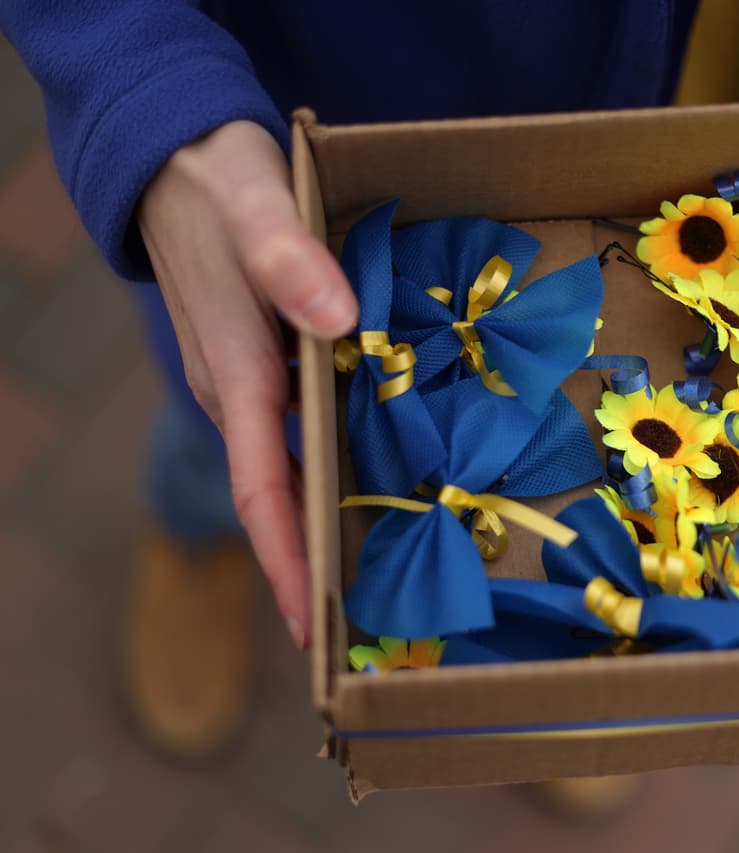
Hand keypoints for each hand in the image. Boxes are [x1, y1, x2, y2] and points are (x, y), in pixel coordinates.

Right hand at [138, 120, 357, 647]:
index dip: (288, 561)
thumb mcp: (258, 207)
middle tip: (361, 628)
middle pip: (273, 500)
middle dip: (310, 567)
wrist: (179, 155)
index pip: (261, 492)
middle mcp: (237, 394)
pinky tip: (369, 483)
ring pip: (283, 474)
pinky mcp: (261, 363)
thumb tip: (335, 322)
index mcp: (237, 375)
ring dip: (320, 527)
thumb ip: (290, 260)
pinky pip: (293, 437)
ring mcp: (246, 382)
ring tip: (371, 578)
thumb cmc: (222, 182)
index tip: (312, 628)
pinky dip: (324, 472)